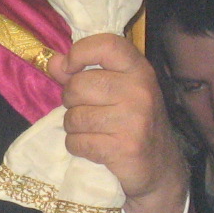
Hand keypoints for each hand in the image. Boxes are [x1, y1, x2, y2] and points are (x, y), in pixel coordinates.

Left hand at [49, 34, 188, 212]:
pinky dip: (77, 147)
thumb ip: (84, 74)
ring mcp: (134, 119)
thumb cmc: (133, 123)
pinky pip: (77, 142)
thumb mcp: (117, 91)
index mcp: (139, 70)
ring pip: (73, 117)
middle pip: (78, 86)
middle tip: (85, 111)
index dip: (79, 53)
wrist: (160, 167)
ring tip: (92, 131)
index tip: (69, 68)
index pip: (106, 44)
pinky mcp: (124, 148)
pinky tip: (94, 148)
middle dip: (71, 101)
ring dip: (74, 128)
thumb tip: (53, 63)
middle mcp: (139, 90)